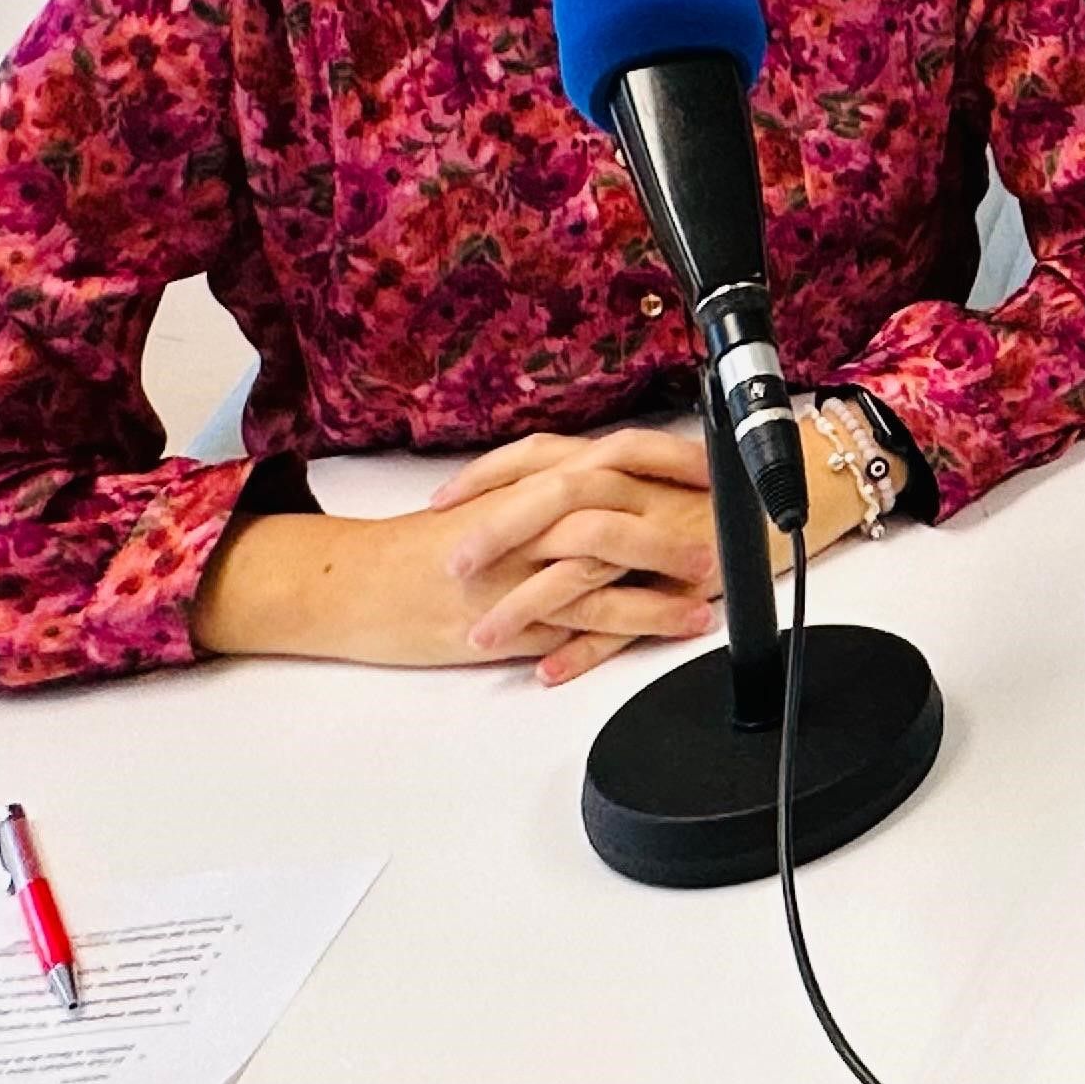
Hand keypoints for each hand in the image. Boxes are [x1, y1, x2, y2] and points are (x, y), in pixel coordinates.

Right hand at [193, 421, 861, 682]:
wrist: (350, 585)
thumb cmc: (421, 546)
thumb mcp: (491, 502)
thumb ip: (549, 491)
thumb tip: (609, 481)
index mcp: (529, 485)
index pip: (613, 456)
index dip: (671, 457)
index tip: (720, 464)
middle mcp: (526, 521)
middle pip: (617, 503)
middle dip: (680, 514)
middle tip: (734, 525)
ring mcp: (518, 572)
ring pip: (603, 563)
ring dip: (665, 572)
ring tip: (715, 584)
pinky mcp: (507, 623)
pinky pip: (578, 621)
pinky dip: (628, 623)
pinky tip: (669, 628)